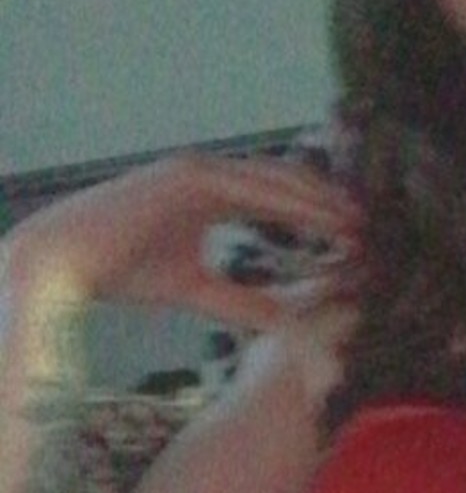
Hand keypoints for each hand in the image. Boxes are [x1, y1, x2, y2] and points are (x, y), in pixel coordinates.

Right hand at [2, 152, 360, 333]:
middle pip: (285, 183)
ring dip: (319, 200)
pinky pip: (249, 187)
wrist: (65, 261)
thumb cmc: (120, 274)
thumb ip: (240, 302)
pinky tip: (319, 217)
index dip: (316, 215)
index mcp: (209, 194)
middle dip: (329, 202)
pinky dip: (288, 202)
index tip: (354, 238)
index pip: (277, 199)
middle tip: (372, 227)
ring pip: (275, 180)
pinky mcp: (186, 174)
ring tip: (358, 222)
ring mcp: (198, 169)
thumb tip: (282, 323)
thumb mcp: (195, 290)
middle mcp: (208, 174)